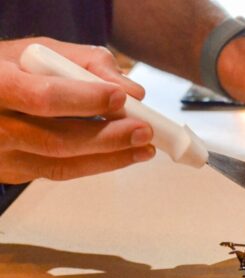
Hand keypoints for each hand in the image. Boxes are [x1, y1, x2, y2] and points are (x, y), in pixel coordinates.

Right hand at [0, 38, 153, 183]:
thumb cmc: (11, 67)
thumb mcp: (41, 51)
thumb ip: (88, 63)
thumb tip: (132, 90)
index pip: (41, 97)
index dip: (84, 99)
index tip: (120, 97)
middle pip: (54, 140)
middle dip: (107, 137)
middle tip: (143, 130)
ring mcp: (0, 154)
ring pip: (59, 164)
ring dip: (109, 157)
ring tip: (143, 147)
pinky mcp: (12, 171)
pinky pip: (58, 172)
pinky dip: (95, 164)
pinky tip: (122, 155)